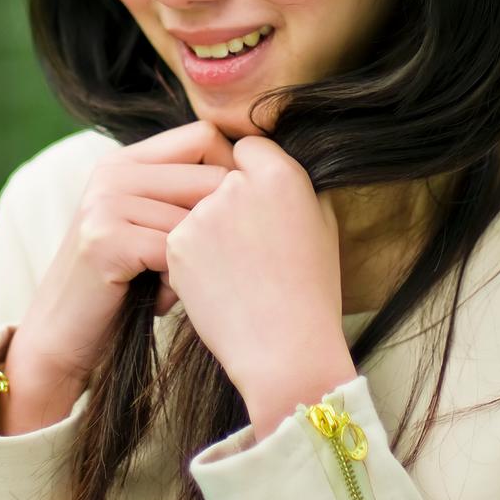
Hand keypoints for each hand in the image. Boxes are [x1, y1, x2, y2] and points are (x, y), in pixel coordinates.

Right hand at [9, 121, 235, 387]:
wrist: (60, 338)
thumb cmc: (122, 287)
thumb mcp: (147, 228)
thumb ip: (181, 197)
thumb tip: (257, 178)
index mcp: (125, 160)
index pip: (203, 135)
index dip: (232, 172)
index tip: (238, 217)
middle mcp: (112, 172)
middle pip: (209, 173)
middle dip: (223, 222)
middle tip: (212, 265)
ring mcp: (105, 203)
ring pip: (197, 217)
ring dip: (202, 260)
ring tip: (184, 287)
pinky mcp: (104, 239)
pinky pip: (175, 250)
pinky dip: (182, 282)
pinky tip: (165, 301)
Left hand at [163, 134, 354, 413]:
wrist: (285, 351)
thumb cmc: (312, 293)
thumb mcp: (322, 225)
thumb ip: (294, 186)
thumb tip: (269, 167)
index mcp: (280, 175)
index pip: (249, 148)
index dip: (249, 172)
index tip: (255, 203)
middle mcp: (237, 185)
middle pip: (217, 176)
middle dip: (223, 201)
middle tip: (245, 246)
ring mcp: (203, 213)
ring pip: (195, 208)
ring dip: (206, 230)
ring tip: (234, 273)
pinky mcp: (177, 243)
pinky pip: (179, 238)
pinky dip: (190, 259)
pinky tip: (215, 287)